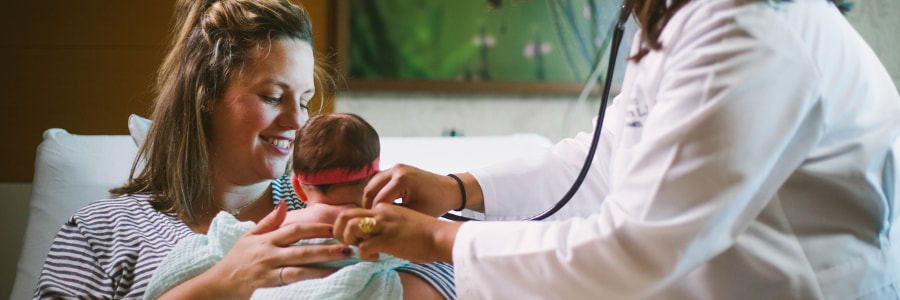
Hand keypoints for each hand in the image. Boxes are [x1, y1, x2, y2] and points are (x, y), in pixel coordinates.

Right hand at [160, 201, 352, 298]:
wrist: (218, 284)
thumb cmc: (236, 260)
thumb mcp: (249, 237)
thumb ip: (269, 221)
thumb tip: (283, 203)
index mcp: (266, 239)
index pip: (295, 230)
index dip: (315, 228)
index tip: (334, 228)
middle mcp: (269, 253)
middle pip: (302, 248)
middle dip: (326, 247)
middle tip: (348, 246)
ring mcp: (269, 270)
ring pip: (300, 266)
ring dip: (323, 264)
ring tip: (342, 263)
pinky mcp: (269, 284)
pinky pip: (293, 281)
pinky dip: (310, 278)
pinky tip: (325, 277)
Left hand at [333, 203, 460, 263]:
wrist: (441, 236)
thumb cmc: (425, 232)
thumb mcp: (402, 221)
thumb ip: (386, 225)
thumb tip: (372, 237)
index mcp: (384, 207)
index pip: (355, 211)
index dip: (349, 226)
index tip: (357, 239)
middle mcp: (380, 212)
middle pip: (345, 214)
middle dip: (338, 230)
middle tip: (347, 243)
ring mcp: (384, 224)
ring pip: (350, 227)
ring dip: (349, 241)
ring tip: (360, 249)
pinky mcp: (388, 238)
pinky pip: (363, 247)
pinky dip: (364, 255)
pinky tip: (376, 257)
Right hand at [363, 164, 467, 216]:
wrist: (450, 189)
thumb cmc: (436, 204)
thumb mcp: (415, 213)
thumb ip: (394, 217)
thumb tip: (375, 225)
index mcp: (401, 180)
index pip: (378, 200)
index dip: (373, 216)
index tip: (371, 229)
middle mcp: (397, 170)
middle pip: (371, 190)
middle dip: (368, 207)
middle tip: (368, 223)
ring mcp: (396, 167)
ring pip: (372, 184)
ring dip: (371, 199)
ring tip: (372, 216)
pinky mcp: (397, 168)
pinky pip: (380, 181)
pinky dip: (377, 192)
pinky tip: (380, 207)